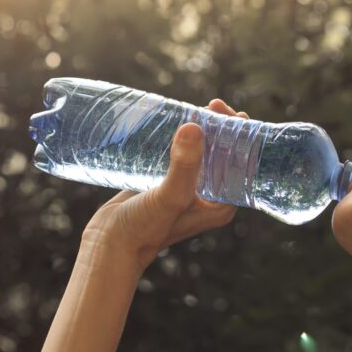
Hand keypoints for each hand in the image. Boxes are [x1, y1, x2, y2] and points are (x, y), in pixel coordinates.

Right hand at [80, 99, 248, 273]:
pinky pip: (181, 156)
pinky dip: (182, 139)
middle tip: (213, 105)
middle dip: (222, 130)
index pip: (242, 165)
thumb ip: (184, 164)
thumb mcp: (170, 196)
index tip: (235, 114)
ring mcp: (188, 190)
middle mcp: (209, 197)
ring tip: (197, 108)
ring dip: (202, 131)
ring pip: (202, 154)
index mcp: (221, 204)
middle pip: (224, 156)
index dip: (242, 139)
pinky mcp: (166, 183)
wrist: (109, 245)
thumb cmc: (144, 229)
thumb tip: (195, 126)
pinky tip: (176, 122)